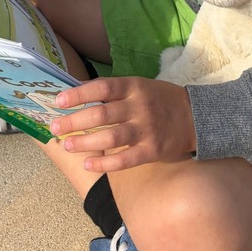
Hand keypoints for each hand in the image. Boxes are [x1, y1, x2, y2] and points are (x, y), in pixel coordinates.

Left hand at [50, 76, 196, 172]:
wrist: (196, 117)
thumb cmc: (160, 100)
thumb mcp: (140, 86)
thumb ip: (114, 91)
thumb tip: (78, 93)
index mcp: (134, 86)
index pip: (102, 88)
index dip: (78, 94)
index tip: (58, 101)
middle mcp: (139, 106)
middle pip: (101, 114)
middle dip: (74, 121)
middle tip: (55, 127)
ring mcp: (146, 129)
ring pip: (110, 137)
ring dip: (85, 142)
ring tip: (67, 145)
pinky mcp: (152, 150)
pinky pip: (125, 159)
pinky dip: (105, 163)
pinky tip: (89, 164)